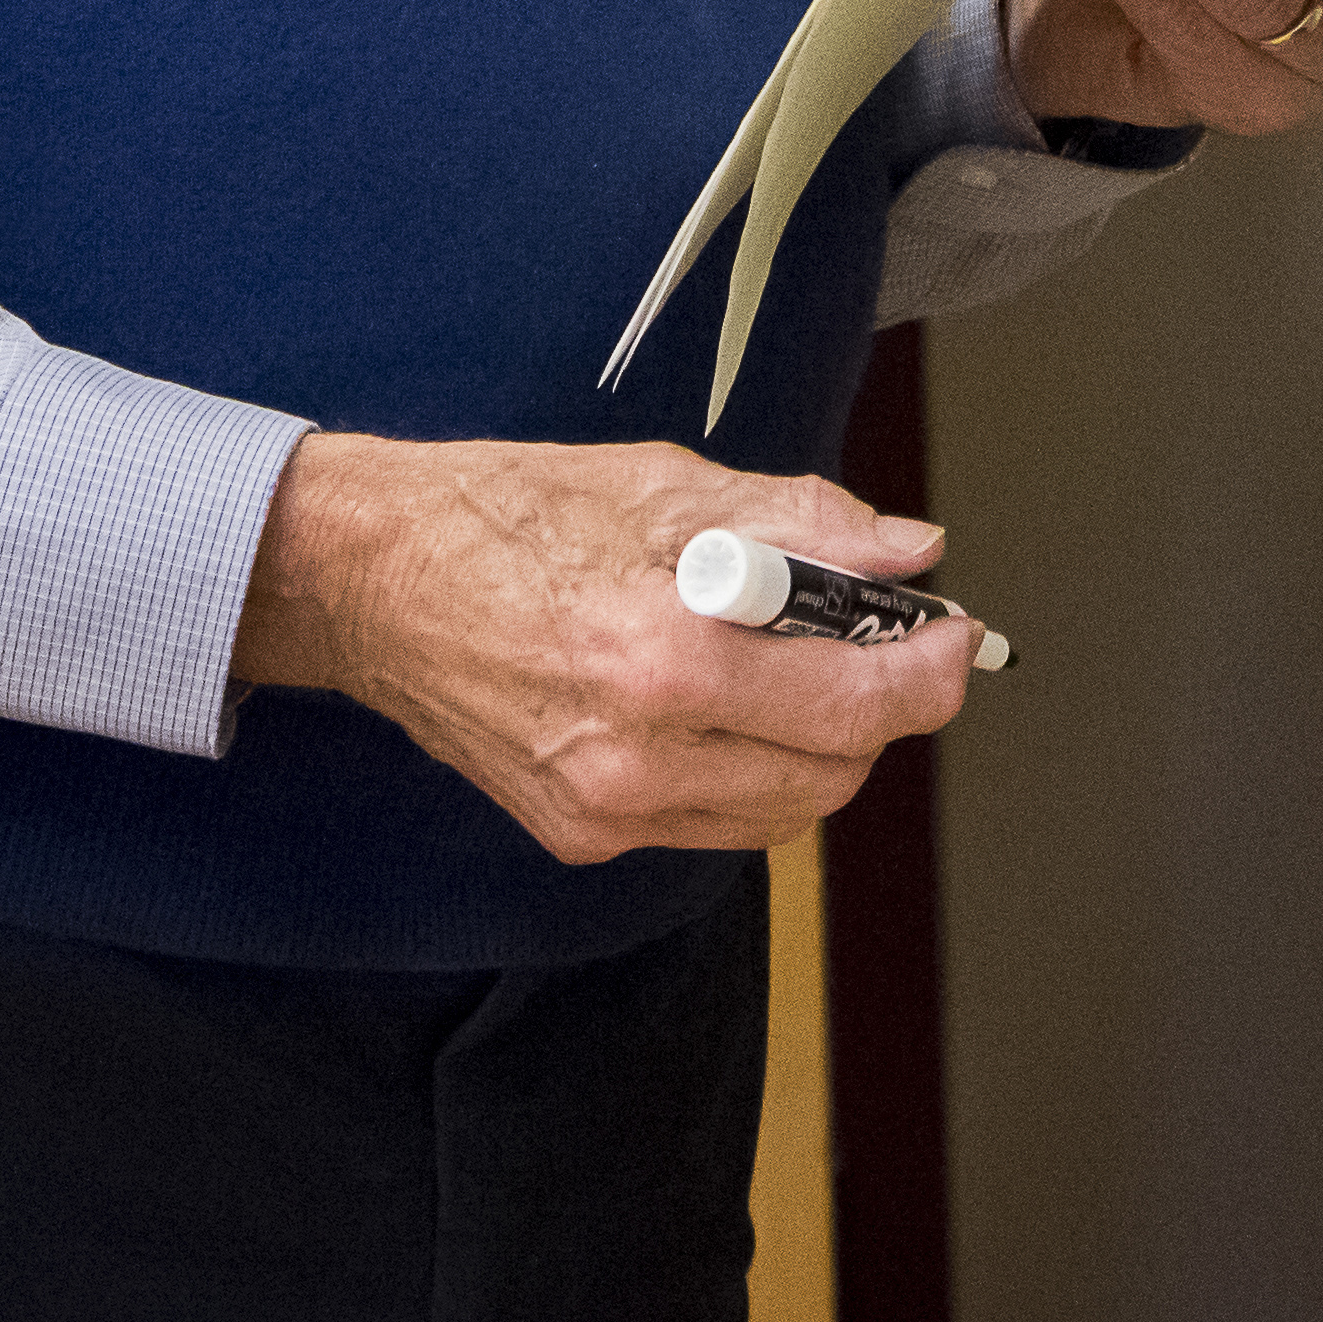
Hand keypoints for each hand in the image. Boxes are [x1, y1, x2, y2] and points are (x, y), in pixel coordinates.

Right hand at [231, 432, 984, 862]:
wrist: (371, 580)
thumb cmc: (503, 515)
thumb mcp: (665, 486)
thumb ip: (805, 524)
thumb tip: (909, 553)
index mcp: (665, 658)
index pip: (855, 706)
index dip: (928, 674)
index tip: (950, 638)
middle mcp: (637, 757)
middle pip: (833, 773)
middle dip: (876, 708)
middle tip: (874, 640)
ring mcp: (605, 810)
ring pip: (783, 812)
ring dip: (817, 745)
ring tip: (787, 664)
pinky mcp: (580, 834)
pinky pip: (715, 822)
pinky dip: (747, 769)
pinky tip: (715, 702)